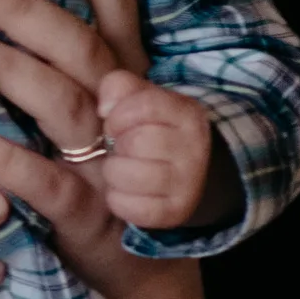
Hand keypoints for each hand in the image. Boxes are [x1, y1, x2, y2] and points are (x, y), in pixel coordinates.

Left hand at [0, 0, 219, 298]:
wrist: (143, 279)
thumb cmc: (105, 181)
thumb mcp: (93, 117)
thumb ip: (61, 65)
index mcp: (126, 82)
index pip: (111, 8)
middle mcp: (123, 115)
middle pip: (79, 48)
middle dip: (24, 8)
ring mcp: (110, 164)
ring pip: (65, 104)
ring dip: (10, 69)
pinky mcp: (90, 214)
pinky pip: (46, 181)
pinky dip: (1, 158)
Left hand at [96, 72, 216, 231]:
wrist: (184, 172)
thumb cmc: (151, 129)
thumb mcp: (139, 98)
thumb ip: (118, 86)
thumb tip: (104, 108)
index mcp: (188, 114)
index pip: (142, 106)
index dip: (118, 116)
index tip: (117, 124)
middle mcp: (195, 149)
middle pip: (134, 143)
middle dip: (116, 145)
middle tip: (123, 149)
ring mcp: (189, 183)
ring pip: (127, 175)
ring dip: (114, 172)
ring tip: (124, 168)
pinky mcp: (176, 212)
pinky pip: (129, 206)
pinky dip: (118, 199)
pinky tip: (128, 190)